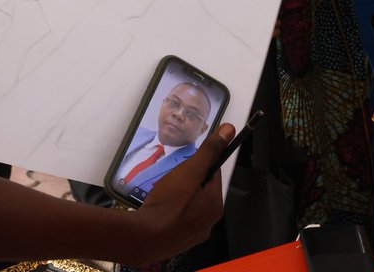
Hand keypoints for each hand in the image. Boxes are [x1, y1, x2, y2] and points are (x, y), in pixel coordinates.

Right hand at [127, 123, 233, 264]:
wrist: (145, 237)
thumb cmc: (169, 202)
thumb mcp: (189, 171)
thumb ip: (209, 151)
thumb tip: (229, 130)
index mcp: (215, 205)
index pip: (213, 175)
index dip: (198, 165)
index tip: (184, 165)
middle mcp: (209, 223)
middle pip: (201, 191)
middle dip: (187, 182)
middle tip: (170, 180)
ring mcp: (193, 235)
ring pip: (189, 206)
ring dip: (178, 197)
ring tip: (163, 193)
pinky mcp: (178, 242)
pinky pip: (178, 220)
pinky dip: (171, 213)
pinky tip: (159, 209)